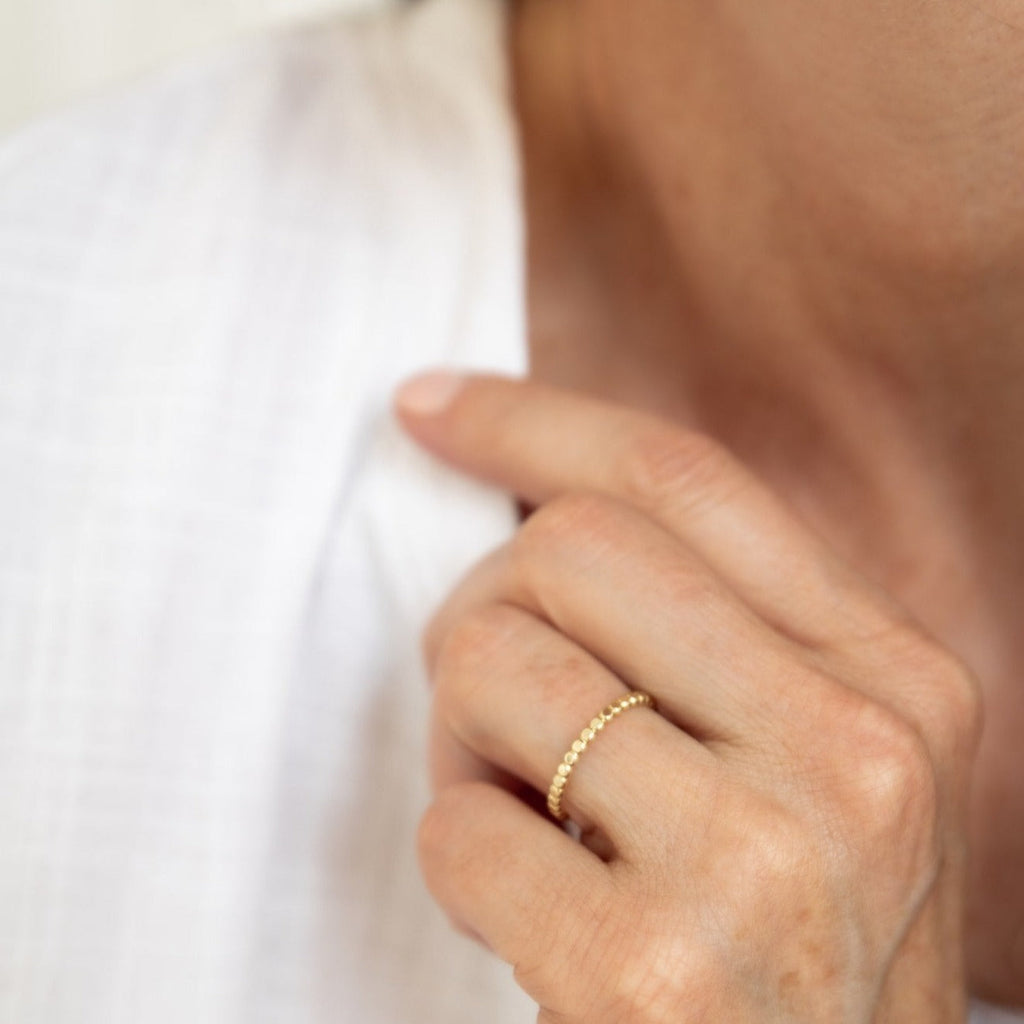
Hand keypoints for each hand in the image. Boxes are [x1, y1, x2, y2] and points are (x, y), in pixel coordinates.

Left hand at [394, 372, 981, 1022]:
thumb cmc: (792, 946)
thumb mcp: (809, 765)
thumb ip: (712, 632)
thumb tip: (531, 504)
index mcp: (894, 678)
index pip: (685, 480)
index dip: (536, 422)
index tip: (429, 404)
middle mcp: (854, 752)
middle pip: (568, 547)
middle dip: (486, 606)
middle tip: (491, 700)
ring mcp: (760, 864)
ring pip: (491, 663)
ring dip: (460, 741)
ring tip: (519, 816)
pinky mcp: (648, 977)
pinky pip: (458, 827)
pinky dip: (459, 861)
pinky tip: (526, 917)